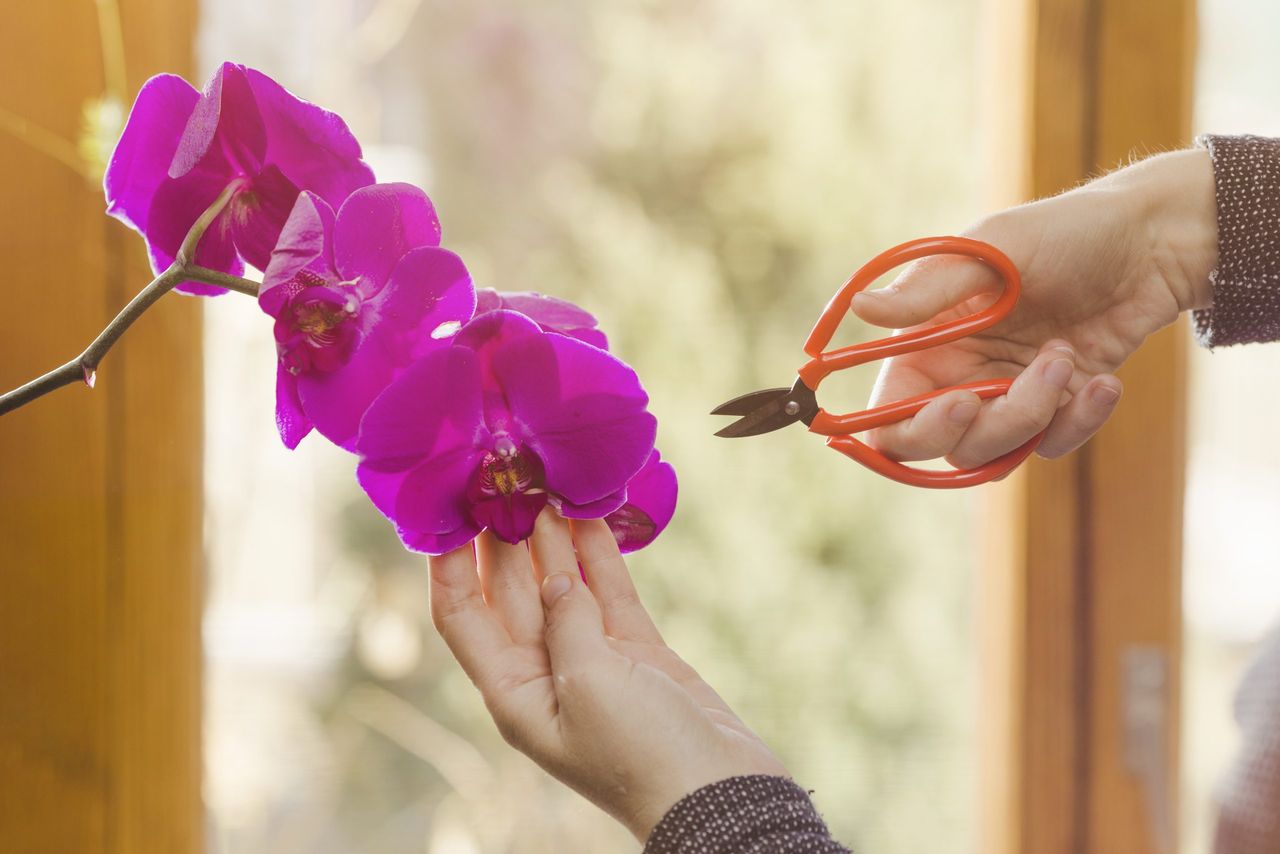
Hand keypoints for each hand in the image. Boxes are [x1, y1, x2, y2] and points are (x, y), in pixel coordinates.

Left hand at [427, 511, 786, 839]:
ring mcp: (592, 658)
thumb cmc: (642, 755)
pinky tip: (592, 510)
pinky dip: (600, 552)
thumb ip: (566, 622)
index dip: (448, 563)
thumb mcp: (589, 685)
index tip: (447, 508)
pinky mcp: (636, 651)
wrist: (721, 795)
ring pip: (561, 582)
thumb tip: (555, 577)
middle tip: (503, 473)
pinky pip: (608, 590)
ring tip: (544, 477)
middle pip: (509, 589)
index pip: (461, 614)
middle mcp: (544, 670)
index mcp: (513, 690)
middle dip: (502, 534)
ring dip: (552, 534)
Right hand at [852, 149, 1217, 466]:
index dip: (908, 428)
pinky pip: (1051, 444)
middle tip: (1036, 379)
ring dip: (1037, 416)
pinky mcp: (1056, 407)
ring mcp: (1008, 395)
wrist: (1154, 242)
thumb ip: (927, 290)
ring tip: (1068, 357)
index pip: (889, 412)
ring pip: (998, 453)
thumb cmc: (1065, 231)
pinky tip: (1105, 382)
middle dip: (989, 426)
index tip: (958, 406)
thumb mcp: (993, 251)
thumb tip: (859, 308)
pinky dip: (1079, 422)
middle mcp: (959, 374)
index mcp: (927, 340)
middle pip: (945, 445)